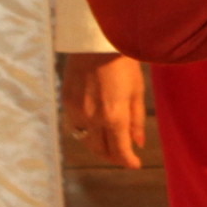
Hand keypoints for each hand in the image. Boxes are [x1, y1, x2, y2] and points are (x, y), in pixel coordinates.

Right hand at [63, 52, 147, 167]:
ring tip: (110, 144)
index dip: (129, 161)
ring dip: (99, 147)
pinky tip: (94, 129)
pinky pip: (74, 127)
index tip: (136, 164)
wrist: (95, 41)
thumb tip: (139, 144)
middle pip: (101, 150)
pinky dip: (85, 133)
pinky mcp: (67, 102)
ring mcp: (77, 111)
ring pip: (86, 141)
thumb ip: (136, 120)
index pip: (120, 151)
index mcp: (114, 117)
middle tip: (124, 155)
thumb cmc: (123, 63)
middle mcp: (93, 119)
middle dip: (114, 156)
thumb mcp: (137, 91)